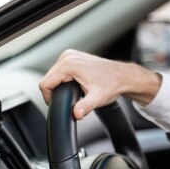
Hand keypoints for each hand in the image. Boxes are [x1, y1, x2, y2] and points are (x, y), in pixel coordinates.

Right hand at [39, 49, 161, 119]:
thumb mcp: (98, 98)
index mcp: (69, 64)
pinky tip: (75, 85)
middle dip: (55, 91)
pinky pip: (61, 70)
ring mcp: (71, 55)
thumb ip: (85, 106)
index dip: (48, 97)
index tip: (57, 104)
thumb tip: (77, 114)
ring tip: (73, 92)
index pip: (45, 83)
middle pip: (49, 79)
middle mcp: (68, 56)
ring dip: (59, 85)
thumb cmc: (113, 84)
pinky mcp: (74, 56)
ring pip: (54, 74)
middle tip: (69, 100)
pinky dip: (64, 79)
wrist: (124, 76)